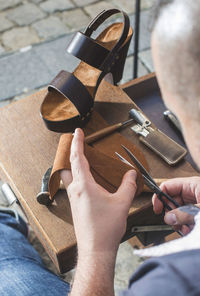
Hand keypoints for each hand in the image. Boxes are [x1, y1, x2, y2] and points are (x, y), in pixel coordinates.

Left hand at [61, 128, 136, 255]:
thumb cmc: (105, 228)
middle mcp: (75, 190)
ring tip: (82, 159)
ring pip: (68, 176)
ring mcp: (73, 199)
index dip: (77, 142)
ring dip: (73, 165)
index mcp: (83, 185)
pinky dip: (77, 176)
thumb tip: (131, 174)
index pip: (77, 158)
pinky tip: (87, 180)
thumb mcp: (121, 203)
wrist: (95, 249)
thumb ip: (128, 185)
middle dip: (70, 152)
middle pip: (66, 165)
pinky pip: (73, 185)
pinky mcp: (76, 206)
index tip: (77, 132)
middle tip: (76, 144)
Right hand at [152, 177, 199, 233]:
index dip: (159, 197)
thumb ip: (185, 213)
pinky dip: (186, 224)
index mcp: (191, 185)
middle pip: (171, 200)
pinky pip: (187, 216)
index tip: (157, 210)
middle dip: (171, 214)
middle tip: (172, 223)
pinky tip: (188, 229)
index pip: (167, 186)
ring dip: (178, 221)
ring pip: (179, 210)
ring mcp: (196, 201)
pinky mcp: (198, 210)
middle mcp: (192, 192)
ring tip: (183, 229)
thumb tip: (169, 218)